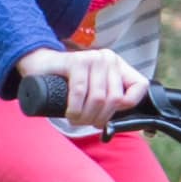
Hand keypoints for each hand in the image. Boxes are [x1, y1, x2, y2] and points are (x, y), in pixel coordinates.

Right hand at [19, 45, 149, 118]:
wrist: (39, 64)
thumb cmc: (67, 82)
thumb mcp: (95, 89)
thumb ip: (111, 99)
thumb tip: (125, 123)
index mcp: (118, 65)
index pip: (140, 86)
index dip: (128, 106)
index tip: (110, 115)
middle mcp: (108, 59)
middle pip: (115, 99)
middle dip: (99, 118)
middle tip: (86, 123)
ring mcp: (92, 58)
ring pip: (98, 98)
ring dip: (86, 117)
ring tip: (76, 119)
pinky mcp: (75, 61)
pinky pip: (80, 92)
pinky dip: (75, 109)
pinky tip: (70, 114)